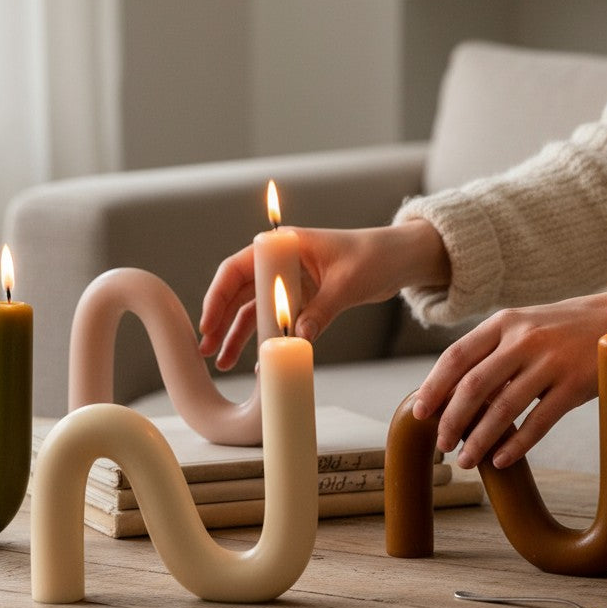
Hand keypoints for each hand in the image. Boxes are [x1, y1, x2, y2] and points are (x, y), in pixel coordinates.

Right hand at [199, 221, 449, 370]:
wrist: (400, 259)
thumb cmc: (374, 257)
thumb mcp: (347, 284)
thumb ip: (321, 312)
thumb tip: (298, 340)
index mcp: (285, 245)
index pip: (238, 268)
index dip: (218, 295)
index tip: (208, 323)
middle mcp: (281, 263)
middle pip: (238, 292)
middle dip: (220, 321)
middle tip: (206, 349)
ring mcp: (289, 282)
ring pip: (252, 310)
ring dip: (235, 334)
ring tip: (221, 362)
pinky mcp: (301, 300)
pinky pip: (274, 321)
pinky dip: (263, 339)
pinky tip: (252, 361)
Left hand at [411, 286, 606, 469]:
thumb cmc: (561, 330)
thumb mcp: (522, 326)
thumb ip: (489, 352)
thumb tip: (449, 393)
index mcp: (503, 323)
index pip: (456, 356)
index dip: (434, 387)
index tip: (419, 413)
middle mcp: (523, 339)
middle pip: (474, 385)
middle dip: (451, 420)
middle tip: (442, 444)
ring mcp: (550, 361)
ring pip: (503, 408)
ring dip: (480, 439)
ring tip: (467, 460)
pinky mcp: (575, 385)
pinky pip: (539, 421)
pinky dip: (517, 445)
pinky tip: (502, 460)